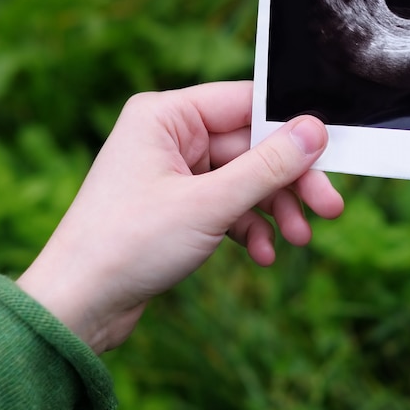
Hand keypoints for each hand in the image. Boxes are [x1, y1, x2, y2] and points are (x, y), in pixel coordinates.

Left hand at [17, 81, 342, 352]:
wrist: (79, 306)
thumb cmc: (127, 245)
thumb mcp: (208, 204)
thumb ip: (266, 167)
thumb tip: (313, 132)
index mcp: (166, 116)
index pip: (245, 104)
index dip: (290, 127)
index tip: (329, 153)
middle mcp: (170, 137)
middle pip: (251, 147)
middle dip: (289, 181)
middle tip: (329, 207)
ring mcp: (175, 173)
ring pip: (244, 179)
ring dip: (274, 209)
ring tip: (298, 238)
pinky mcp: (179, 205)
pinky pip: (227, 206)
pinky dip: (248, 227)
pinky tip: (262, 254)